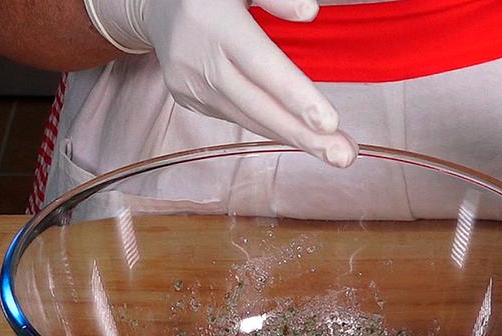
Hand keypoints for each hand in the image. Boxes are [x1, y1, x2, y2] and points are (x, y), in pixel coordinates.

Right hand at [84, 0, 357, 166]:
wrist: (157, 6)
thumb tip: (310, 12)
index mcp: (215, 23)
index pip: (261, 65)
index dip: (294, 96)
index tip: (329, 123)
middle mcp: (197, 57)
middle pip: (257, 104)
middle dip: (303, 135)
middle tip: (344, 155)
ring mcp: (189, 83)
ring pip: (248, 118)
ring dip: (293, 137)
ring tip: (335, 153)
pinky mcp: (187, 98)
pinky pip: (236, 117)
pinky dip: (269, 127)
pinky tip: (298, 134)